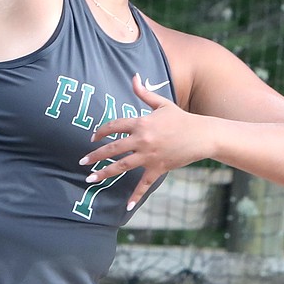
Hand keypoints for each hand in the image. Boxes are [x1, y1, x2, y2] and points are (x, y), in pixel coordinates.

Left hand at [79, 74, 210, 209]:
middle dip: (95, 155)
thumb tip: (134, 76)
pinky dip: (135, 196)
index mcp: (141, 122)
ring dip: (104, 173)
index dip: (101, 131)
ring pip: (122, 166)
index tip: (92, 137)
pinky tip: (126, 207)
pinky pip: (144, 184)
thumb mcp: (161, 104)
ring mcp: (149, 156)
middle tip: (82, 161)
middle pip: (113, 148)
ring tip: (90, 179)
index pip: (114, 126)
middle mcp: (142, 140)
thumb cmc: (181, 118)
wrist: (201, 135)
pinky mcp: (158, 168)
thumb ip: (144, 93)